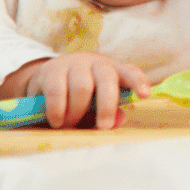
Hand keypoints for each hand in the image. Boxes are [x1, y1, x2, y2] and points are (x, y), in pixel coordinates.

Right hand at [0, 53, 150, 129]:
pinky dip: (58, 110)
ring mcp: (73, 64)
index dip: (138, 81)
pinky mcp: (51, 70)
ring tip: (70, 126)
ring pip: (82, 86)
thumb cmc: (78, 97)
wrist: (45, 81)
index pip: (130, 71)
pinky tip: (57, 121)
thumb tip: (120, 120)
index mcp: (112, 71)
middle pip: (107, 78)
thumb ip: (108, 115)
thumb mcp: (94, 108)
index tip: (145, 95)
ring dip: (77, 112)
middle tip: (103, 126)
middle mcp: (95, 63)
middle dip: (107, 105)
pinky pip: (57, 90)